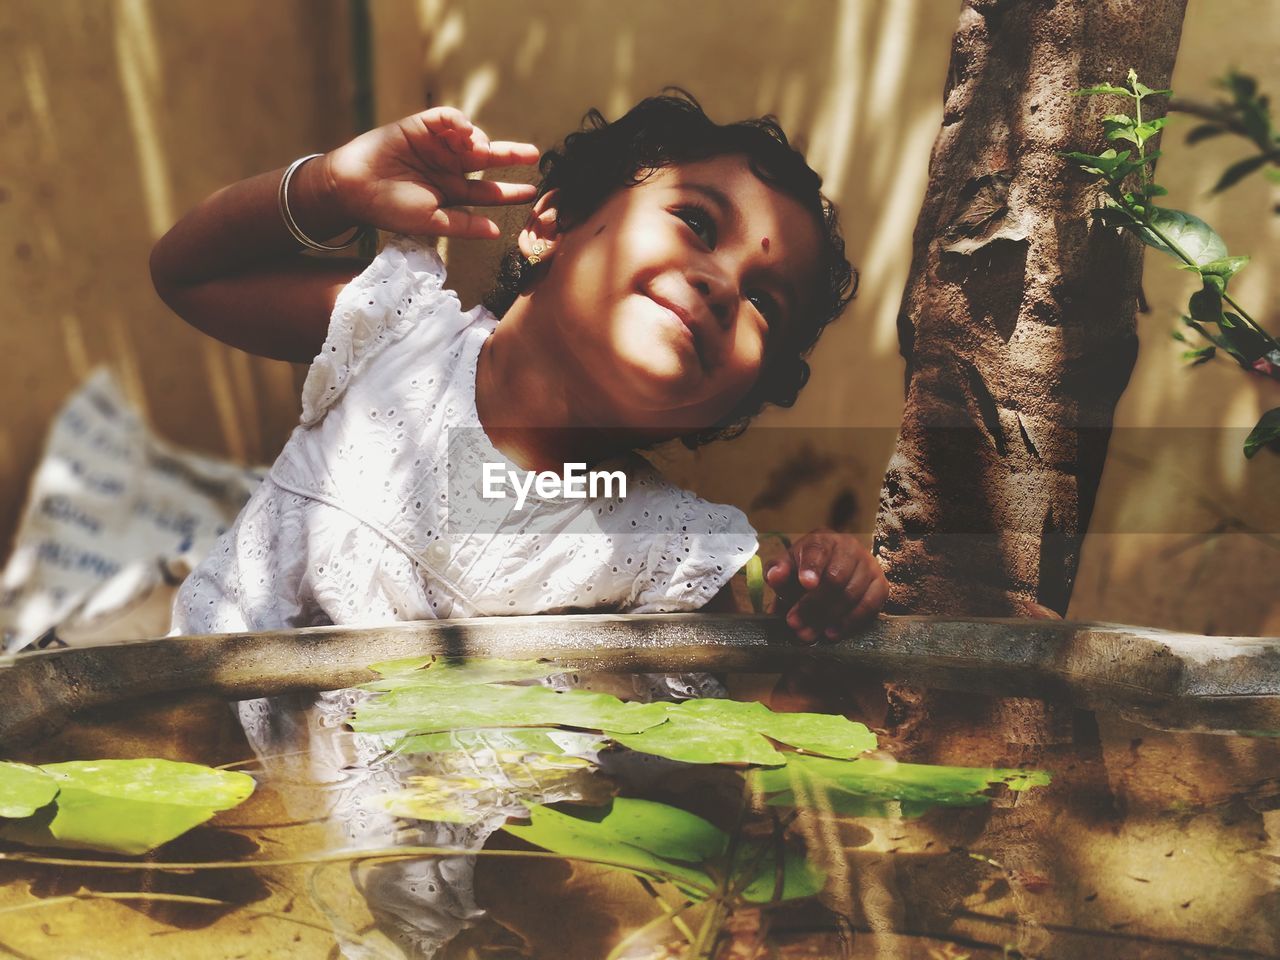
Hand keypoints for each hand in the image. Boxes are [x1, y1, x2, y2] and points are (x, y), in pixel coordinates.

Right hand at [323, 107, 539, 238]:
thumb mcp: (432, 221)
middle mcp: (446, 168)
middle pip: (486, 160)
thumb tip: (497, 232)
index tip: (532, 194)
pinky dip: (459, 121)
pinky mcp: (421, 126)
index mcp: (451, 192)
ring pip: (470, 138)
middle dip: (510, 155)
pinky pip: (447, 118)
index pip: (487, 192)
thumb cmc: (390, 209)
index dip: (509, 192)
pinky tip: (463, 131)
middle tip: (533, 154)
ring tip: (477, 147)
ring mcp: (435, 146)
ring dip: (479, 140)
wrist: (354, 187)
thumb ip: (464, 224)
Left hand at [764, 530, 888, 643]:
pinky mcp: (880, 585)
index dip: (812, 567)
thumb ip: (778, 570)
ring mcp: (868, 566)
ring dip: (828, 618)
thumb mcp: (786, 566)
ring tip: (808, 634)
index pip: (818, 550)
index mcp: (823, 539)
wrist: (831, 570)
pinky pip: (870, 606)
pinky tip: (832, 633)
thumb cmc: (805, 569)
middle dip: (813, 604)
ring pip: (852, 594)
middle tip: (794, 623)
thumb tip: (775, 576)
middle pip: (836, 577)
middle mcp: (850, 548)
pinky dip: (850, 622)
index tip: (806, 583)